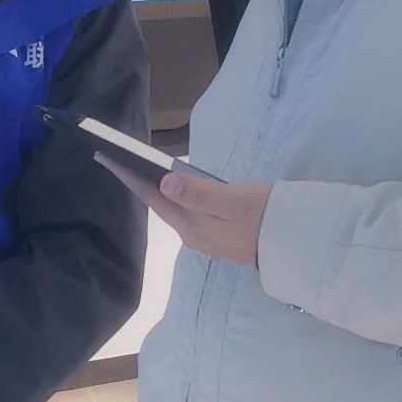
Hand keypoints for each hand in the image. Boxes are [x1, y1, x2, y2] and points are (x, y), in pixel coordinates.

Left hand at [115, 158, 268, 269]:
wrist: (295, 243)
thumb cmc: (267, 217)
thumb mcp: (235, 200)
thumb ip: (200, 193)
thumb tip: (166, 182)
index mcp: (192, 226)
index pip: (153, 196)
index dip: (128, 176)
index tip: (105, 158)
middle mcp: (192, 235)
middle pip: (158, 203)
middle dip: (136, 182)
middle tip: (115, 160)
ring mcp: (205, 238)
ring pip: (171, 209)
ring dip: (154, 190)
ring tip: (137, 171)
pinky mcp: (217, 236)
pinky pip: (185, 214)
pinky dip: (173, 198)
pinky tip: (172, 189)